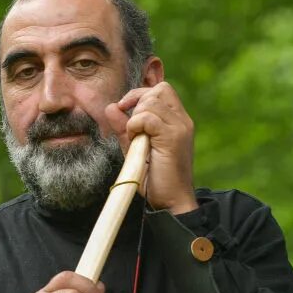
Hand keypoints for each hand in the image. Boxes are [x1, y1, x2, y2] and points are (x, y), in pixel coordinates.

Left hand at [105, 81, 196, 213]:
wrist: (171, 202)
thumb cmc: (155, 180)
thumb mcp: (135, 149)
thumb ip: (124, 128)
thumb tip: (111, 107)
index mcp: (178, 121)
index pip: (162, 90)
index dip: (140, 94)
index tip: (124, 108)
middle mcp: (182, 121)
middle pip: (159, 90)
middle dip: (138, 101)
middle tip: (130, 126)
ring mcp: (180, 128)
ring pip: (152, 101)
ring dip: (135, 116)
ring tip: (135, 137)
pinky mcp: (173, 137)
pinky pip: (147, 117)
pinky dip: (135, 126)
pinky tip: (136, 141)